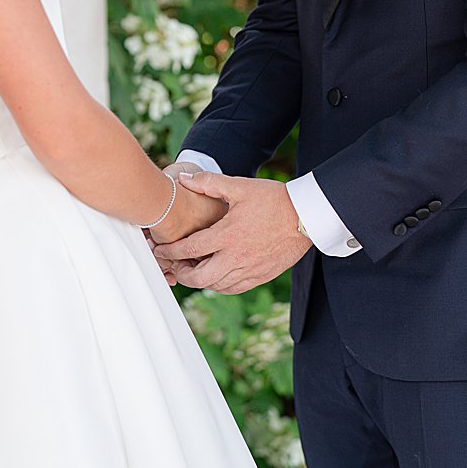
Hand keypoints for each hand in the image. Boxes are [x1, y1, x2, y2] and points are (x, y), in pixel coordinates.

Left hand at [151, 172, 311, 293]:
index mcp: (228, 235)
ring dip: (199, 279)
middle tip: (175, 264)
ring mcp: (249, 269)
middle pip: (198, 277)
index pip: (188, 249)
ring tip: (193, 268)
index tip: (159, 250)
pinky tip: (216, 274)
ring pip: (214, 285)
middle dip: (180, 272)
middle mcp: (236, 257)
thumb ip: (209, 182)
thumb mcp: (241, 186)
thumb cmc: (274, 199)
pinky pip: (232, 288)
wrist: (307, 216)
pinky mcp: (260, 276)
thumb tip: (184, 178)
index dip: (169, 252)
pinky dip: (218, 284)